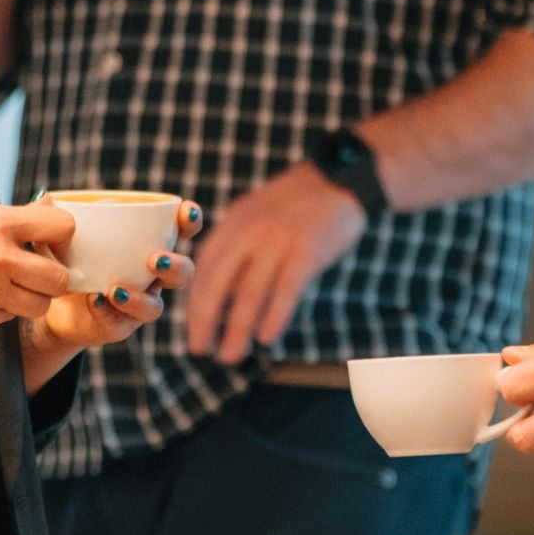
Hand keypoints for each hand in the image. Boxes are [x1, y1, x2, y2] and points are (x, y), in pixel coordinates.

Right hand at [0, 202, 79, 329]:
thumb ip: (12, 217)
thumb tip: (48, 209)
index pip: (62, 226)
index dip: (63, 234)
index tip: (54, 239)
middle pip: (59, 277)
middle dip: (54, 274)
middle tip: (39, 269)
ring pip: (40, 304)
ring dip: (33, 296)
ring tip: (13, 283)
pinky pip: (9, 317)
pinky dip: (4, 308)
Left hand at [20, 198, 203, 389]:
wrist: (46, 298)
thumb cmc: (64, 253)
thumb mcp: (60, 232)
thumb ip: (56, 215)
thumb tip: (46, 198)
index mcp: (148, 241)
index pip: (181, 228)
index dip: (190, 220)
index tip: (184, 213)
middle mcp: (151, 274)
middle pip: (183, 272)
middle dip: (176, 266)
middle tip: (155, 260)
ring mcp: (138, 302)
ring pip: (156, 306)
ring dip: (141, 299)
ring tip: (117, 290)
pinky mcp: (119, 326)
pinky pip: (122, 324)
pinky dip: (110, 312)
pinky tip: (95, 300)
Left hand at [186, 165, 366, 363]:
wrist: (341, 178)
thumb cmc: (298, 203)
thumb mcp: (258, 214)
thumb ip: (239, 245)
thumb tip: (220, 293)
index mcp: (234, 221)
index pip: (205, 268)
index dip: (195, 302)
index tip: (192, 328)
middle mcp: (250, 230)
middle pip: (219, 283)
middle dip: (205, 321)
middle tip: (199, 350)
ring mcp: (278, 240)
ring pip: (249, 293)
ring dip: (236, 329)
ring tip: (229, 356)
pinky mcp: (307, 251)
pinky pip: (285, 290)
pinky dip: (273, 316)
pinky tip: (266, 338)